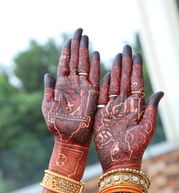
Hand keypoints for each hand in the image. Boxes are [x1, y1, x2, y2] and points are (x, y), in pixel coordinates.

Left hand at [42, 28, 99, 147]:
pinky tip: (95, 55)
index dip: (66, 51)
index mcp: (62, 86)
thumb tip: (47, 74)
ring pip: (84, 67)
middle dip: (77, 46)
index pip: (64, 64)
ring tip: (86, 37)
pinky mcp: (92, 96)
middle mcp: (73, 85)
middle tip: (79, 31)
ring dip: (84, 52)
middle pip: (75, 61)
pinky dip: (95, 67)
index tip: (69, 38)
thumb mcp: (48, 107)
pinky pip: (94, 79)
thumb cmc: (58, 126)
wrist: (70, 139)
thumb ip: (49, 90)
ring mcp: (83, 89)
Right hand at [94, 46, 163, 171]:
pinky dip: (103, 85)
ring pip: (114, 85)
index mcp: (136, 107)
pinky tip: (104, 74)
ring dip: (115, 71)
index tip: (137, 54)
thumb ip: (151, 109)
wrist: (119, 160)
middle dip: (126, 64)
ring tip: (116, 56)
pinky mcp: (101, 115)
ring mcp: (112, 109)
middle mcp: (124, 105)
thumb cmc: (134, 147)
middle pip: (125, 80)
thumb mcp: (146, 128)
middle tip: (126, 48)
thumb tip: (160, 91)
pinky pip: (102, 97)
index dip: (137, 69)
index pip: (136, 83)